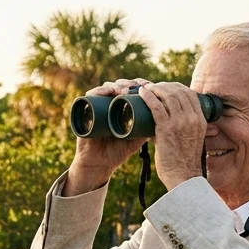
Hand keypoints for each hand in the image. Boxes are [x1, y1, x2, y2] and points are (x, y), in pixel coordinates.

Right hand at [64, 78, 150, 194]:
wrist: (99, 165)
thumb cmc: (116, 152)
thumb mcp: (135, 140)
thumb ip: (146, 131)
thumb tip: (163, 119)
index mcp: (121, 108)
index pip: (130, 90)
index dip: (139, 85)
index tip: (150, 85)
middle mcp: (108, 105)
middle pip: (118, 85)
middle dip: (129, 83)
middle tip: (137, 87)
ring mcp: (96, 107)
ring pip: (106, 88)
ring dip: (115, 85)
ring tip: (123, 90)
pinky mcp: (84, 112)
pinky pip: (89, 96)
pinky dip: (97, 91)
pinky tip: (106, 91)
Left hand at [138, 83, 207, 190]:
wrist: (183, 178)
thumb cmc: (184, 162)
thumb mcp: (191, 140)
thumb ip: (184, 129)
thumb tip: (167, 121)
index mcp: (200, 120)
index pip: (190, 94)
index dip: (176, 87)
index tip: (165, 88)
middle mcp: (192, 118)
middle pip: (179, 91)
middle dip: (164, 86)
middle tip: (153, 88)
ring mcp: (180, 123)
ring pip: (168, 95)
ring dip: (155, 89)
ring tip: (146, 90)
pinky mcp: (167, 129)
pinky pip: (156, 106)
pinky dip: (148, 97)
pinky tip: (141, 93)